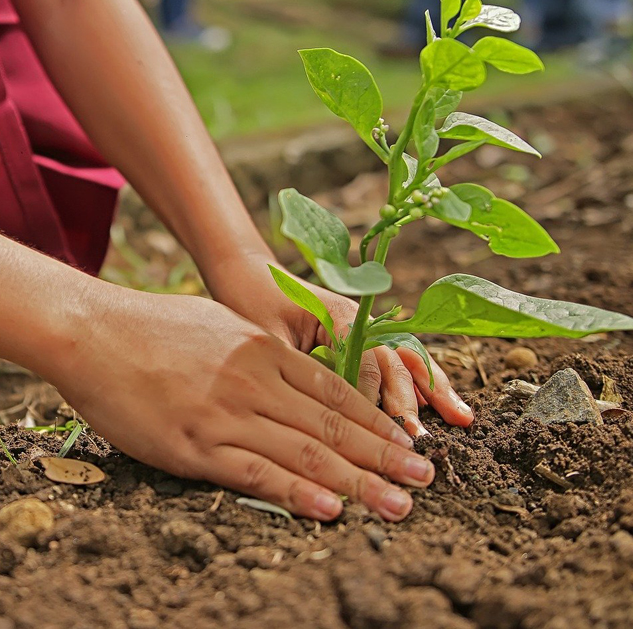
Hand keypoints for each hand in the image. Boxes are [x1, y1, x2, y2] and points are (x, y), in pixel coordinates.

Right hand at [50, 287, 434, 520]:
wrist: (93, 330)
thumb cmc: (153, 327)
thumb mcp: (219, 326)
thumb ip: (259, 352)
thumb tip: (291, 378)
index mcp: (263, 350)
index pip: (335, 392)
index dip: (377, 421)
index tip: (408, 443)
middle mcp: (254, 380)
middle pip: (332, 425)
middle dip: (384, 455)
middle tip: (425, 479)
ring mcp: (225, 413)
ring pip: (305, 452)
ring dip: (358, 481)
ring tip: (399, 503)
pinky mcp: (193, 444)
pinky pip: (254, 472)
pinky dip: (296, 494)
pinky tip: (330, 510)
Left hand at [206, 253, 474, 436]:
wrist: (248, 272)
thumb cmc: (251, 301)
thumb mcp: (266, 336)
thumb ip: (294, 367)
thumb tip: (315, 412)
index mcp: (337, 314)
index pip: (367, 359)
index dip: (374, 397)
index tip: (381, 432)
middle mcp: (359, 318)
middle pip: (395, 359)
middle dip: (413, 399)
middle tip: (422, 439)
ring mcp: (365, 325)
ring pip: (406, 357)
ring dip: (433, 388)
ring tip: (462, 419)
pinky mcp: (361, 335)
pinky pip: (397, 358)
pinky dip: (420, 381)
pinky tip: (439, 404)